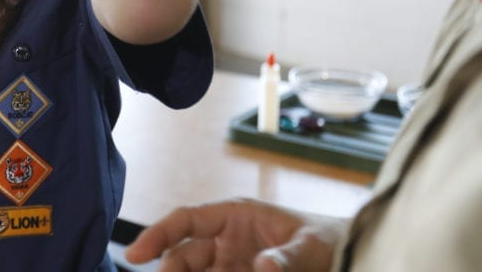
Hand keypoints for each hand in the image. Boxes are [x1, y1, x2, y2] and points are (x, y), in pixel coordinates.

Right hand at [123, 199, 344, 271]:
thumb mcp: (312, 246)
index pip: (186, 220)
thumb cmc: (329, 241)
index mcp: (235, 215)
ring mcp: (229, 266)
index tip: (134, 254)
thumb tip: (264, 265)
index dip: (157, 234)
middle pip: (183, 257)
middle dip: (169, 271)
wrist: (347, 258)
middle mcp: (225, 241)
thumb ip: (289, 257)